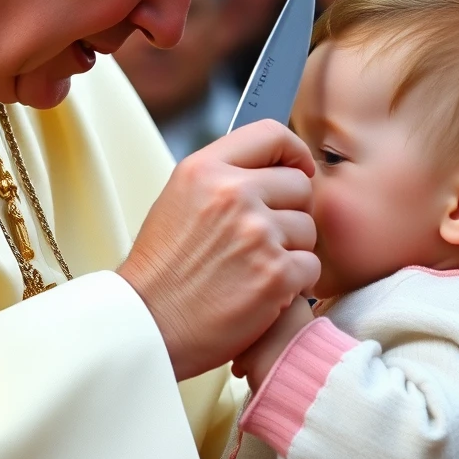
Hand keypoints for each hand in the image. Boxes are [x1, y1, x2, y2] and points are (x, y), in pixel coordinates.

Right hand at [119, 120, 318, 380]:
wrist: (148, 325)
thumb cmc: (161, 270)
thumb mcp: (178, 200)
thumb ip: (222, 178)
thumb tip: (270, 168)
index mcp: (205, 169)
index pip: (270, 134)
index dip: (293, 151)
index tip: (297, 168)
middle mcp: (233, 194)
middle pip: (300, 185)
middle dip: (291, 211)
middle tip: (266, 237)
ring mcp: (257, 234)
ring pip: (308, 229)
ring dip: (291, 250)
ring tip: (255, 268)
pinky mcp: (276, 275)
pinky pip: (310, 267)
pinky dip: (294, 283)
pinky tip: (263, 291)